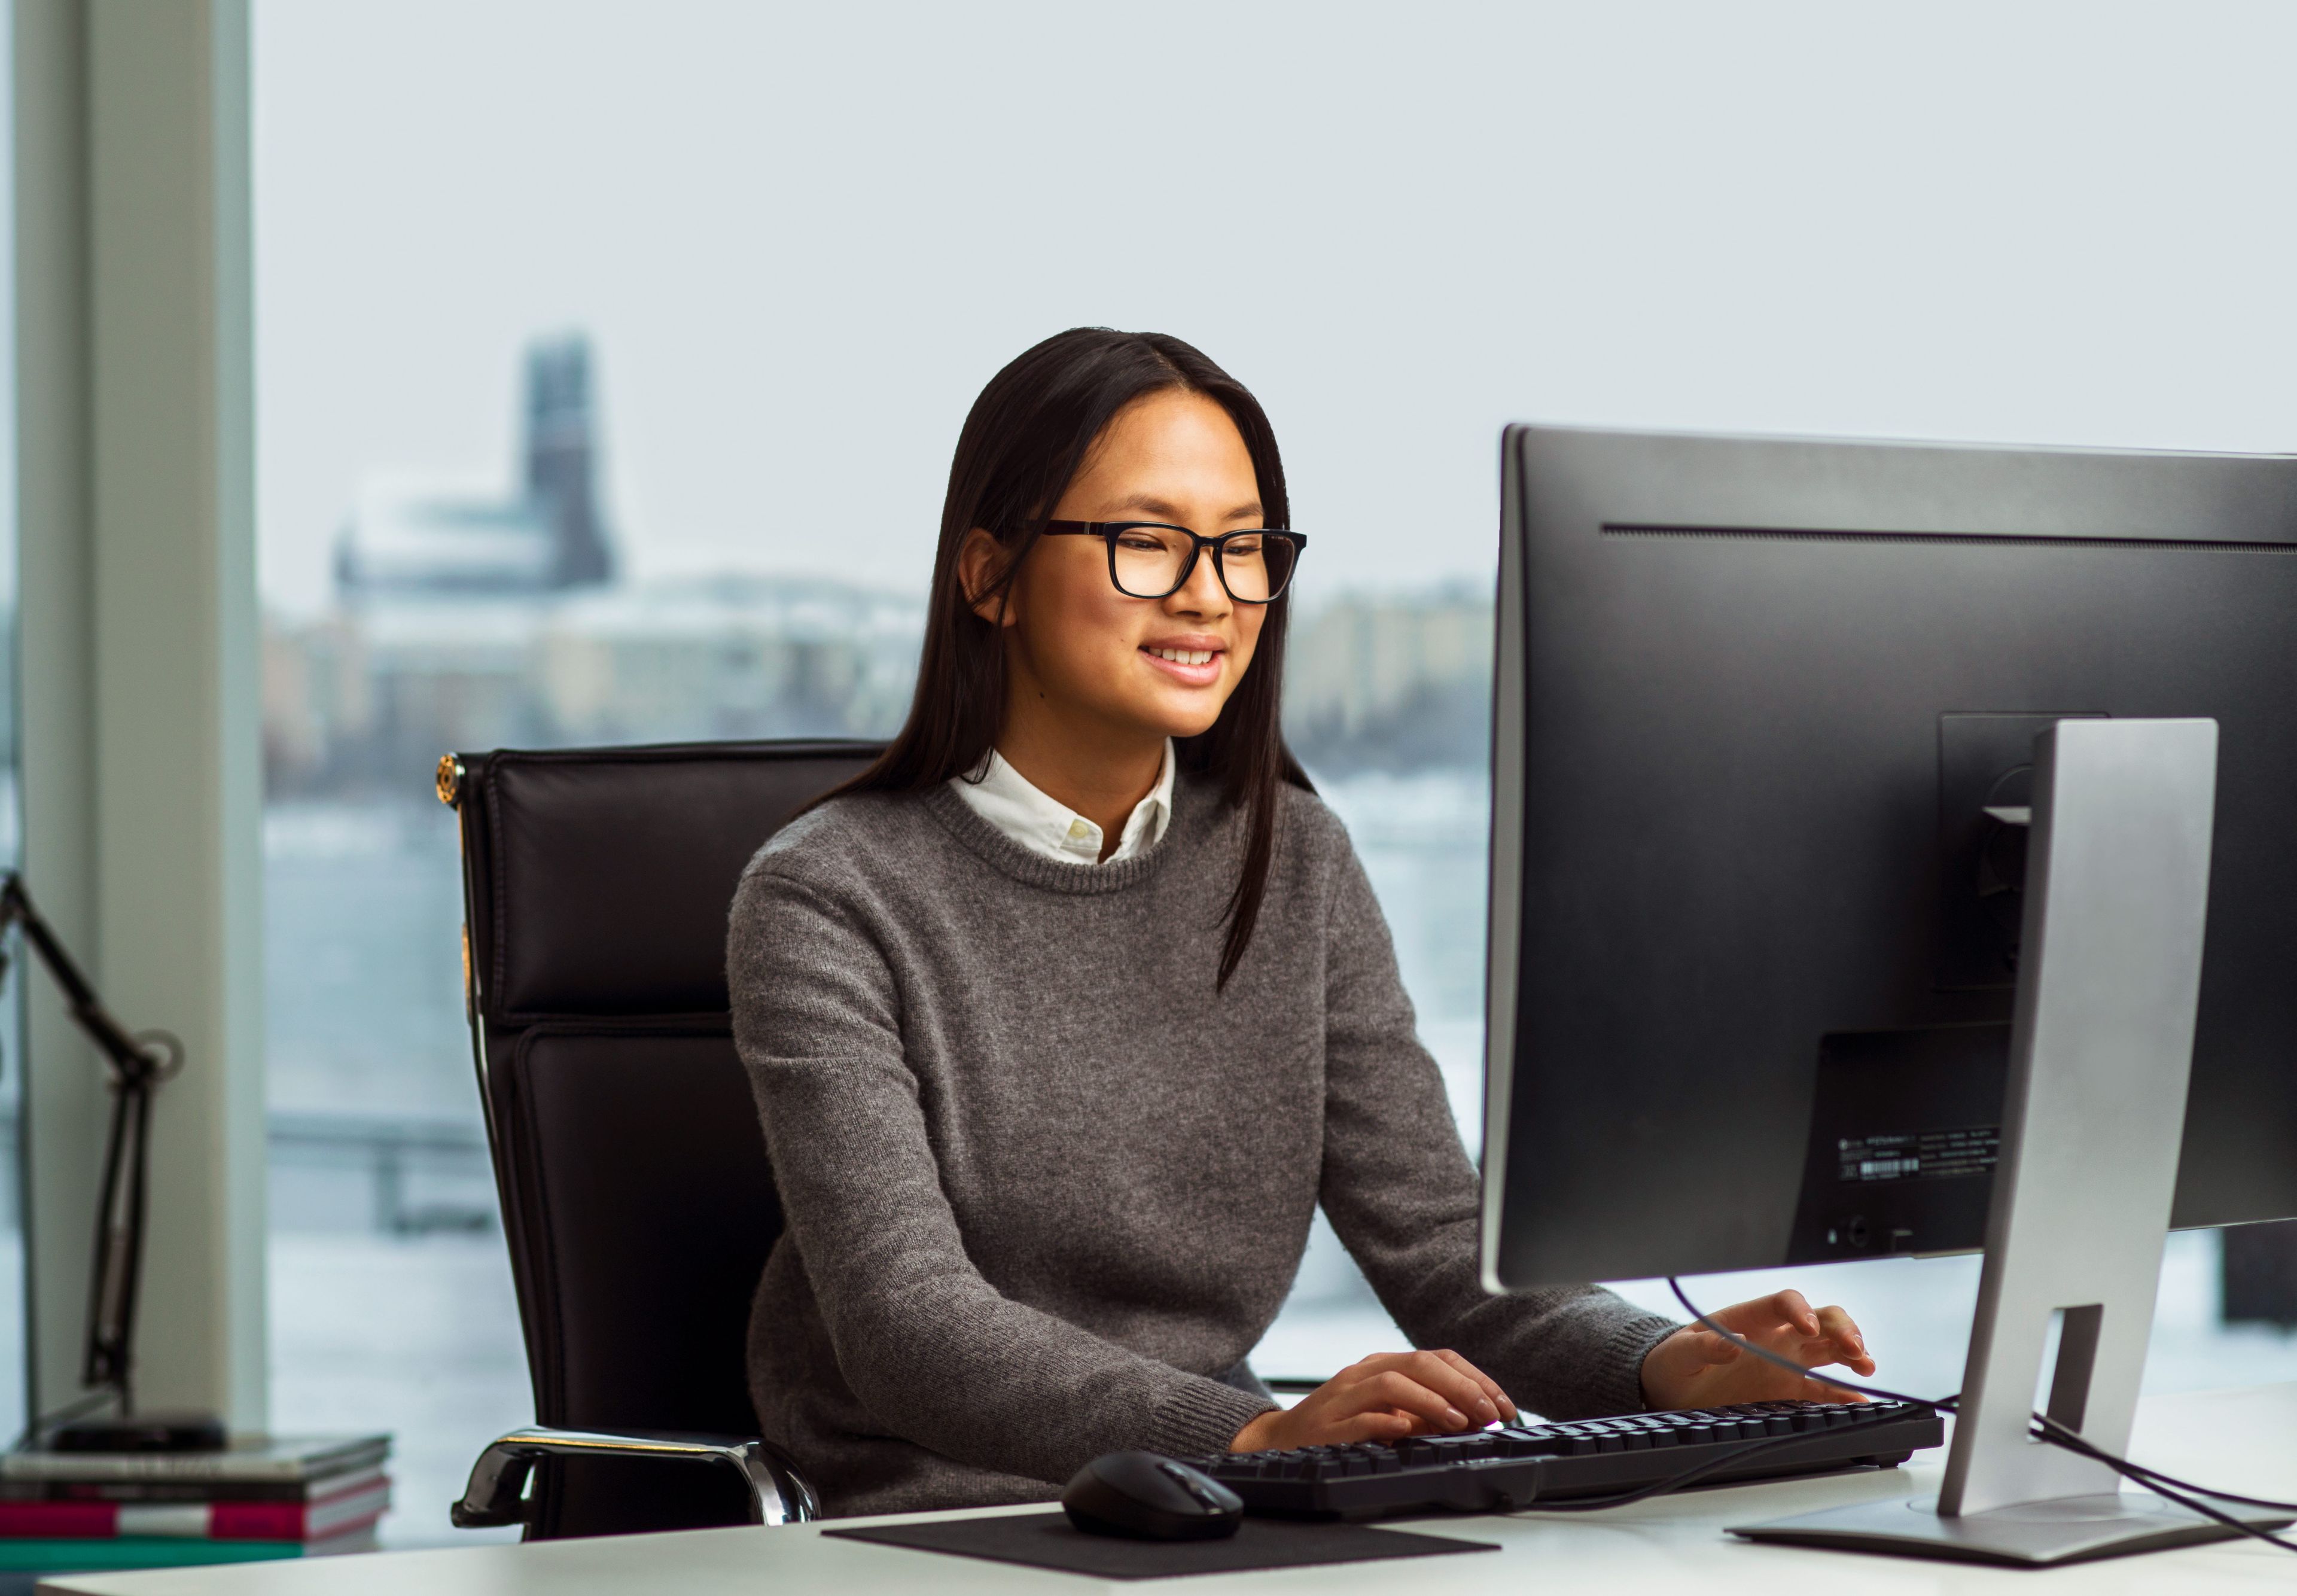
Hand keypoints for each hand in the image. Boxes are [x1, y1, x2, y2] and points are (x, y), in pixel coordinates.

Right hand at [1230, 1350, 1516, 1451]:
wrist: (1281, 1439)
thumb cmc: (1341, 1426)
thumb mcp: (1390, 1415)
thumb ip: (1426, 1414)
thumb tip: (1475, 1420)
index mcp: (1384, 1366)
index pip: (1438, 1358)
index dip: (1476, 1379)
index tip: (1503, 1405)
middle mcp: (1365, 1372)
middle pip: (1420, 1363)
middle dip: (1463, 1387)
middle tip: (1490, 1413)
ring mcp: (1344, 1395)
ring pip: (1392, 1382)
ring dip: (1431, 1401)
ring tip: (1458, 1422)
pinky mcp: (1328, 1423)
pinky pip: (1360, 1416)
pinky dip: (1387, 1420)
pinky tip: (1408, 1430)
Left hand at [1640, 1290, 1875, 1410]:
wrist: (1673, 1389)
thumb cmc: (1675, 1362)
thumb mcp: (1679, 1353)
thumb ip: (1702, 1346)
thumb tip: (1732, 1343)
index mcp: (1750, 1319)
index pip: (1784, 1302)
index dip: (1801, 1310)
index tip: (1809, 1326)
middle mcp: (1775, 1337)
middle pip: (1821, 1320)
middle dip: (1843, 1328)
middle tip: (1855, 1349)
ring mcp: (1786, 1362)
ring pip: (1830, 1349)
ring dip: (1853, 1353)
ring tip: (1867, 1367)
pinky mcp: (1788, 1389)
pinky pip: (1822, 1390)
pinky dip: (1843, 1395)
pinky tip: (1860, 1402)